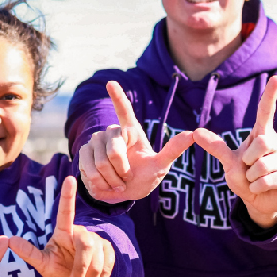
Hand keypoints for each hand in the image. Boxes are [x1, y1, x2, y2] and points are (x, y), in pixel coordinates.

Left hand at [10, 176, 115, 276]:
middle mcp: (82, 232)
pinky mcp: (109, 251)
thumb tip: (9, 240)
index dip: (68, 195)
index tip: (69, 178)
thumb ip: (28, 253)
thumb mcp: (42, 263)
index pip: (66, 211)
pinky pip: (108, 266)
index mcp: (64, 231)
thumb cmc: (57, 267)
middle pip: (87, 245)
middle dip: (82, 266)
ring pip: (99, 259)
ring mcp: (98, 241)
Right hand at [78, 81, 194, 203]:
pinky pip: (88, 169)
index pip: (124, 111)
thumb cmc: (144, 176)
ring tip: (117, 182)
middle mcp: (111, 132)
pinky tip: (104, 184)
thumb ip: (173, 150)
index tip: (111, 83)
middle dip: (122, 170)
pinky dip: (99, 183)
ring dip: (111, 179)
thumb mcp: (160, 166)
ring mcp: (95, 142)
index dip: (118, 97)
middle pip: (114, 150)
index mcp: (130, 131)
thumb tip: (192, 134)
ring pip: (100, 162)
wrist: (122, 193)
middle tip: (127, 177)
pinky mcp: (83, 154)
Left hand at [192, 75, 276, 227]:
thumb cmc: (245, 177)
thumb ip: (216, 147)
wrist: (257, 200)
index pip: (266, 112)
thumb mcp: (229, 162)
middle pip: (262, 143)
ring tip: (255, 180)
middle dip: (248, 160)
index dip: (270, 95)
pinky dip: (257, 187)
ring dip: (251, 178)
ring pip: (263, 165)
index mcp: (262, 135)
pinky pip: (268, 180)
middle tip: (248, 169)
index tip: (275, 77)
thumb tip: (195, 132)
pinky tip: (260, 188)